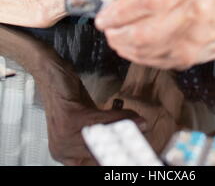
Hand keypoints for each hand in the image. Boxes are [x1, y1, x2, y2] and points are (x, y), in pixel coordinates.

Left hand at [35, 44, 147, 165]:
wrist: (51, 72)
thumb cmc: (69, 94)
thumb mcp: (89, 118)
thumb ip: (105, 131)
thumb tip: (131, 135)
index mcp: (65, 153)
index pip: (95, 161)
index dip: (115, 157)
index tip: (132, 154)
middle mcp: (61, 148)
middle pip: (101, 152)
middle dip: (125, 143)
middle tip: (142, 137)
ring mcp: (63, 135)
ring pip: (102, 136)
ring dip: (125, 128)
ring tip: (140, 124)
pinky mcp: (69, 119)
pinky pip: (99, 121)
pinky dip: (117, 117)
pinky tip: (129, 114)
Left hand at [94, 0, 214, 69]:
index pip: (152, 0)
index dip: (122, 9)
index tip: (105, 13)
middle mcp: (198, 12)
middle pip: (145, 30)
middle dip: (117, 30)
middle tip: (105, 26)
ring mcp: (193, 40)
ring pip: (145, 49)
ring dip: (121, 43)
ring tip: (114, 34)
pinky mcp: (187, 59)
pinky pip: (151, 60)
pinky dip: (133, 53)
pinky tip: (126, 44)